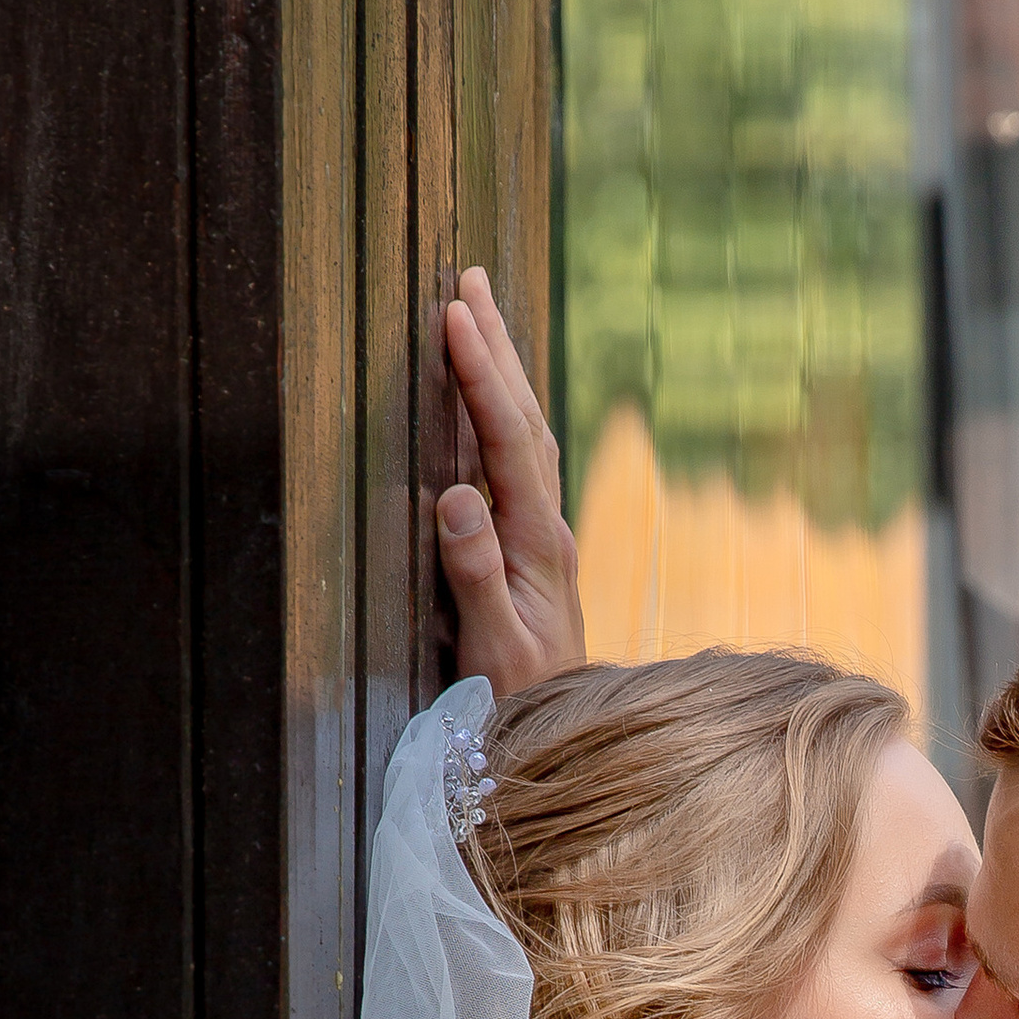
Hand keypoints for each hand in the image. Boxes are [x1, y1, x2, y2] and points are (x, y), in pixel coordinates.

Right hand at [436, 265, 585, 693]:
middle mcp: (545, 531)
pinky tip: (489, 402)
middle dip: (495, 348)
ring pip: (521, 435)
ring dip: (501, 372)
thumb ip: (475, 574)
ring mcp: (540, 539)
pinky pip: (513, 463)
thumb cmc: (519, 704)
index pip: (508, 443)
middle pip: (523, 420)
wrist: (564, 739)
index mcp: (538, 544)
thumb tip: (454, 494)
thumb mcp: (493, 649)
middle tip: (467, 280)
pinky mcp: (528, 551)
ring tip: (476, 314)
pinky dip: (497, 416)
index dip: (481, 378)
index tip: (455, 318)